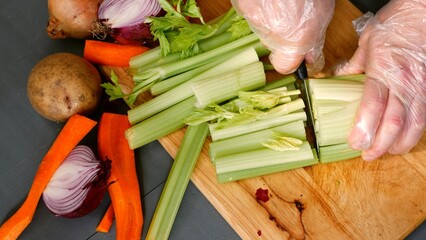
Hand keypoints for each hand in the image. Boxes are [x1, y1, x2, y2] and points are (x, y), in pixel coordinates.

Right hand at [230, 0, 334, 73]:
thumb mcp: (323, 14)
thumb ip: (314, 40)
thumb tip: (309, 58)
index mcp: (295, 40)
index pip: (285, 66)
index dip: (291, 62)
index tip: (296, 56)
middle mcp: (272, 34)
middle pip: (273, 46)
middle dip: (283, 36)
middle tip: (293, 16)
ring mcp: (254, 20)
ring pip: (262, 29)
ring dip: (271, 21)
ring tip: (281, 3)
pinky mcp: (243, 7)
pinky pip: (252, 14)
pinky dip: (260, 8)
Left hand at [334, 0, 425, 160]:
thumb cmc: (395, 25)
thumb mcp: (367, 42)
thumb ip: (353, 65)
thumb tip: (338, 80)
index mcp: (382, 72)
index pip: (372, 107)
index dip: (364, 129)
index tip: (354, 143)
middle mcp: (403, 83)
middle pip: (394, 123)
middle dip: (381, 145)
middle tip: (368, 156)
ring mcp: (420, 88)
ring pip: (414, 125)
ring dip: (400, 143)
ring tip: (387, 152)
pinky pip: (425, 116)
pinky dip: (416, 132)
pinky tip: (406, 139)